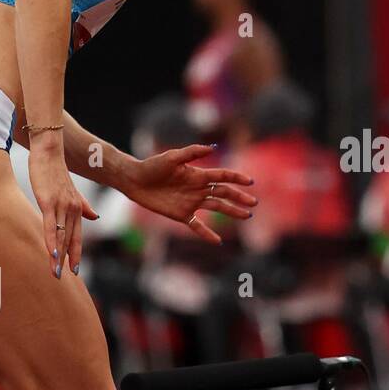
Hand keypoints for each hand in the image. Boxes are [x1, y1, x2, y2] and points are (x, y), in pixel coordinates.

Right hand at [28, 142, 98, 275]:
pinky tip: (52, 254)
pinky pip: (51, 226)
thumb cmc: (55, 170)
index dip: (76, 253)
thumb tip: (95, 217)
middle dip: (67, 261)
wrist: (49, 150)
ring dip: (58, 257)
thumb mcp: (71, 190)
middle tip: (62, 278)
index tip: (75, 270)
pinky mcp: (48, 202)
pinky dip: (52, 241)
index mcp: (77, 208)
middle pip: (70, 240)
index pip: (77, 236)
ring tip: (55, 273)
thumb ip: (83, 206)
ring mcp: (61, 206)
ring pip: (61, 236)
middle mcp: (73, 209)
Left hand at [122, 144, 256, 244]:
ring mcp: (191, 202)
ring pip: (216, 207)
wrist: (134, 180)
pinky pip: (196, 226)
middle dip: (239, 197)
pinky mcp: (181, 214)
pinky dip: (207, 233)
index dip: (236, 178)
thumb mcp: (171, 157)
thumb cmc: (152, 166)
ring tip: (246, 216)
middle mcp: (197, 188)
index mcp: (198, 174)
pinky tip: (218, 241)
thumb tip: (212, 148)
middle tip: (253, 203)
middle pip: (223, 193)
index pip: (222, 176)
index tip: (250, 182)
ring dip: (231, 211)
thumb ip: (192, 153)